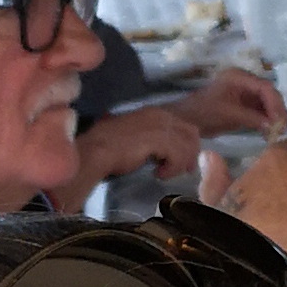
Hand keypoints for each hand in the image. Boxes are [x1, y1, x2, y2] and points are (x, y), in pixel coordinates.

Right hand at [74, 105, 201, 187]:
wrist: (95, 151)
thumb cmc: (109, 147)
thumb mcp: (134, 137)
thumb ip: (150, 139)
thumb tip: (162, 152)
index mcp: (154, 113)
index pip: (185, 126)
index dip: (189, 145)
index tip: (184, 163)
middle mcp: (160, 116)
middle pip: (191, 134)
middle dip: (191, 154)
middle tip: (185, 170)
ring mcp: (159, 126)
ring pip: (187, 146)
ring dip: (179, 164)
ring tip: (164, 173)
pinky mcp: (157, 139)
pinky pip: (178, 156)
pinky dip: (171, 169)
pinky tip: (159, 173)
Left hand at [170, 66, 286, 136]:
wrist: (187, 120)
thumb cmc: (205, 113)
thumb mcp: (229, 115)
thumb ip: (252, 118)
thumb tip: (272, 126)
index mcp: (239, 77)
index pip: (265, 87)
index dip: (275, 104)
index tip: (279, 121)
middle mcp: (244, 81)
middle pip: (268, 93)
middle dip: (276, 110)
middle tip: (281, 128)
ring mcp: (244, 92)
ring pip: (266, 103)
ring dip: (272, 116)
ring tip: (277, 131)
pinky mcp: (243, 104)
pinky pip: (259, 110)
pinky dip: (265, 120)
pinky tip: (268, 131)